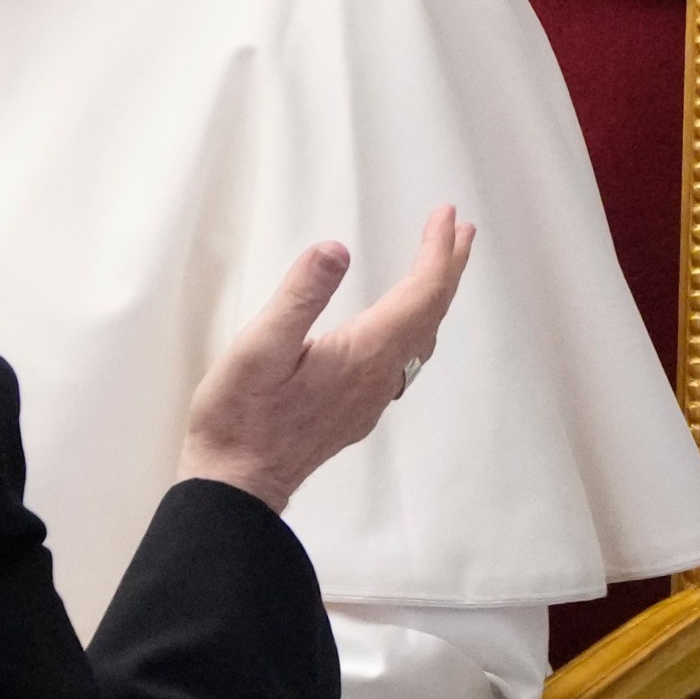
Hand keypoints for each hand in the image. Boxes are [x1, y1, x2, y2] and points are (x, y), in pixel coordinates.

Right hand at [178, 207, 475, 510]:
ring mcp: (371, 398)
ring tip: (441, 267)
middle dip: (448, 269)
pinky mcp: (356, 410)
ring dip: (435, 297)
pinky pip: (405, 359)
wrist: (237, 482)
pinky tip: (403, 324)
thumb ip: (299, 297)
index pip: (419, 295)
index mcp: (363, 354)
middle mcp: (379, 377)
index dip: (437, 252)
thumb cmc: (240, 416)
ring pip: (421, 339)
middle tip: (462, 231)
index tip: (445, 215)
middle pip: (430, 315)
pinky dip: (416, 324)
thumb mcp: (258, 347)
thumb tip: (335, 249)